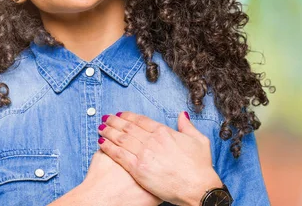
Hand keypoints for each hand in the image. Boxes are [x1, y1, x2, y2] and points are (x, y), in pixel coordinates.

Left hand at [97, 111, 222, 205]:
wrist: (198, 187)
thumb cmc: (200, 167)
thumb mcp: (198, 140)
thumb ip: (187, 126)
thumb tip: (181, 115)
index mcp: (165, 132)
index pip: (141, 120)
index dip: (128, 116)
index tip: (120, 114)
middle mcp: (152, 140)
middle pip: (128, 127)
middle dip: (114, 122)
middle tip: (105, 118)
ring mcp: (145, 154)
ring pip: (121, 139)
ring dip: (109, 132)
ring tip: (100, 128)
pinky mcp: (139, 169)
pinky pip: (119, 155)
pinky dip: (108, 147)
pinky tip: (101, 142)